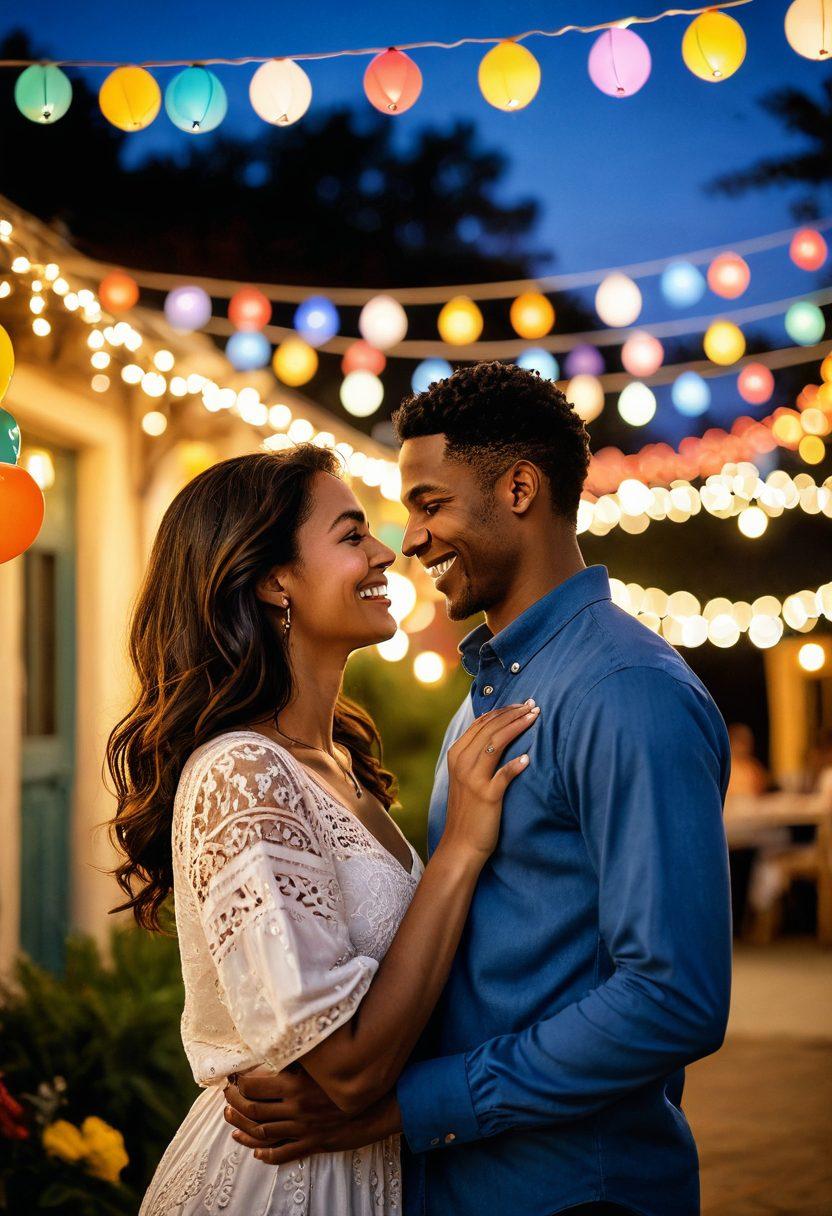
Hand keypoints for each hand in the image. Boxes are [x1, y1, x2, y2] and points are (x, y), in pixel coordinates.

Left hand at [223, 1067, 400, 1165]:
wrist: (381, 1103)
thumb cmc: (354, 1072)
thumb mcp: (325, 1058)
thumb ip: (302, 1053)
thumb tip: (279, 1042)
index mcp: (296, 1084)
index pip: (254, 1086)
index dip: (239, 1082)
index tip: (232, 1075)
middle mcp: (296, 1108)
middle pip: (254, 1110)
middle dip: (235, 1103)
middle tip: (226, 1095)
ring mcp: (304, 1128)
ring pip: (264, 1132)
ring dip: (243, 1127)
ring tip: (230, 1120)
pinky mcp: (314, 1142)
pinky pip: (286, 1152)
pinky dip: (268, 1154)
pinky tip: (256, 1152)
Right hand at [441, 700, 538, 862]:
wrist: (461, 843)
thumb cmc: (469, 809)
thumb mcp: (466, 776)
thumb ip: (477, 754)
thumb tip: (498, 731)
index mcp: (456, 754)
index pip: (481, 723)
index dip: (503, 710)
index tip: (522, 704)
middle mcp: (462, 763)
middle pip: (490, 728)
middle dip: (514, 713)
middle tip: (534, 705)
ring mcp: (473, 779)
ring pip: (496, 743)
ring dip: (517, 727)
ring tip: (535, 717)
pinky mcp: (487, 796)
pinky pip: (503, 775)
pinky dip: (516, 765)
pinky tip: (528, 758)